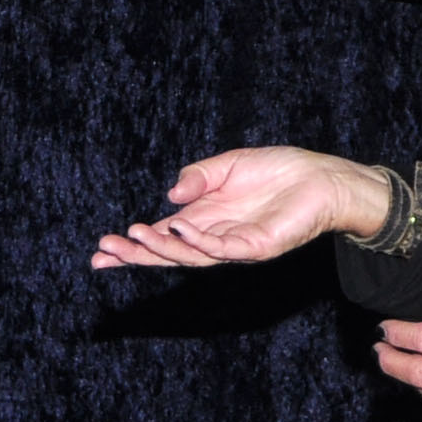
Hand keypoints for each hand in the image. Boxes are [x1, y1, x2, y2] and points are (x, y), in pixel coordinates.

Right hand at [90, 148, 396, 268]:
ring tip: (133, 236)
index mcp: (204, 221)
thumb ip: (197, 178)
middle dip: (135, 254)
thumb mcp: (227, 166)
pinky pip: (222, 249)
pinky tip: (178, 228)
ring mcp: (235, 246)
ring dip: (160, 249)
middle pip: (168, 253)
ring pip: (190, 256)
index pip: (161, 238)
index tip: (101, 252)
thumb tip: (171, 195)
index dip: (132, 246)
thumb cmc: (277, 171)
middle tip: (104, 251)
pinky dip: (197, 241)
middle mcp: (215, 238)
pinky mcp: (257, 246)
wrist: (320, 177)